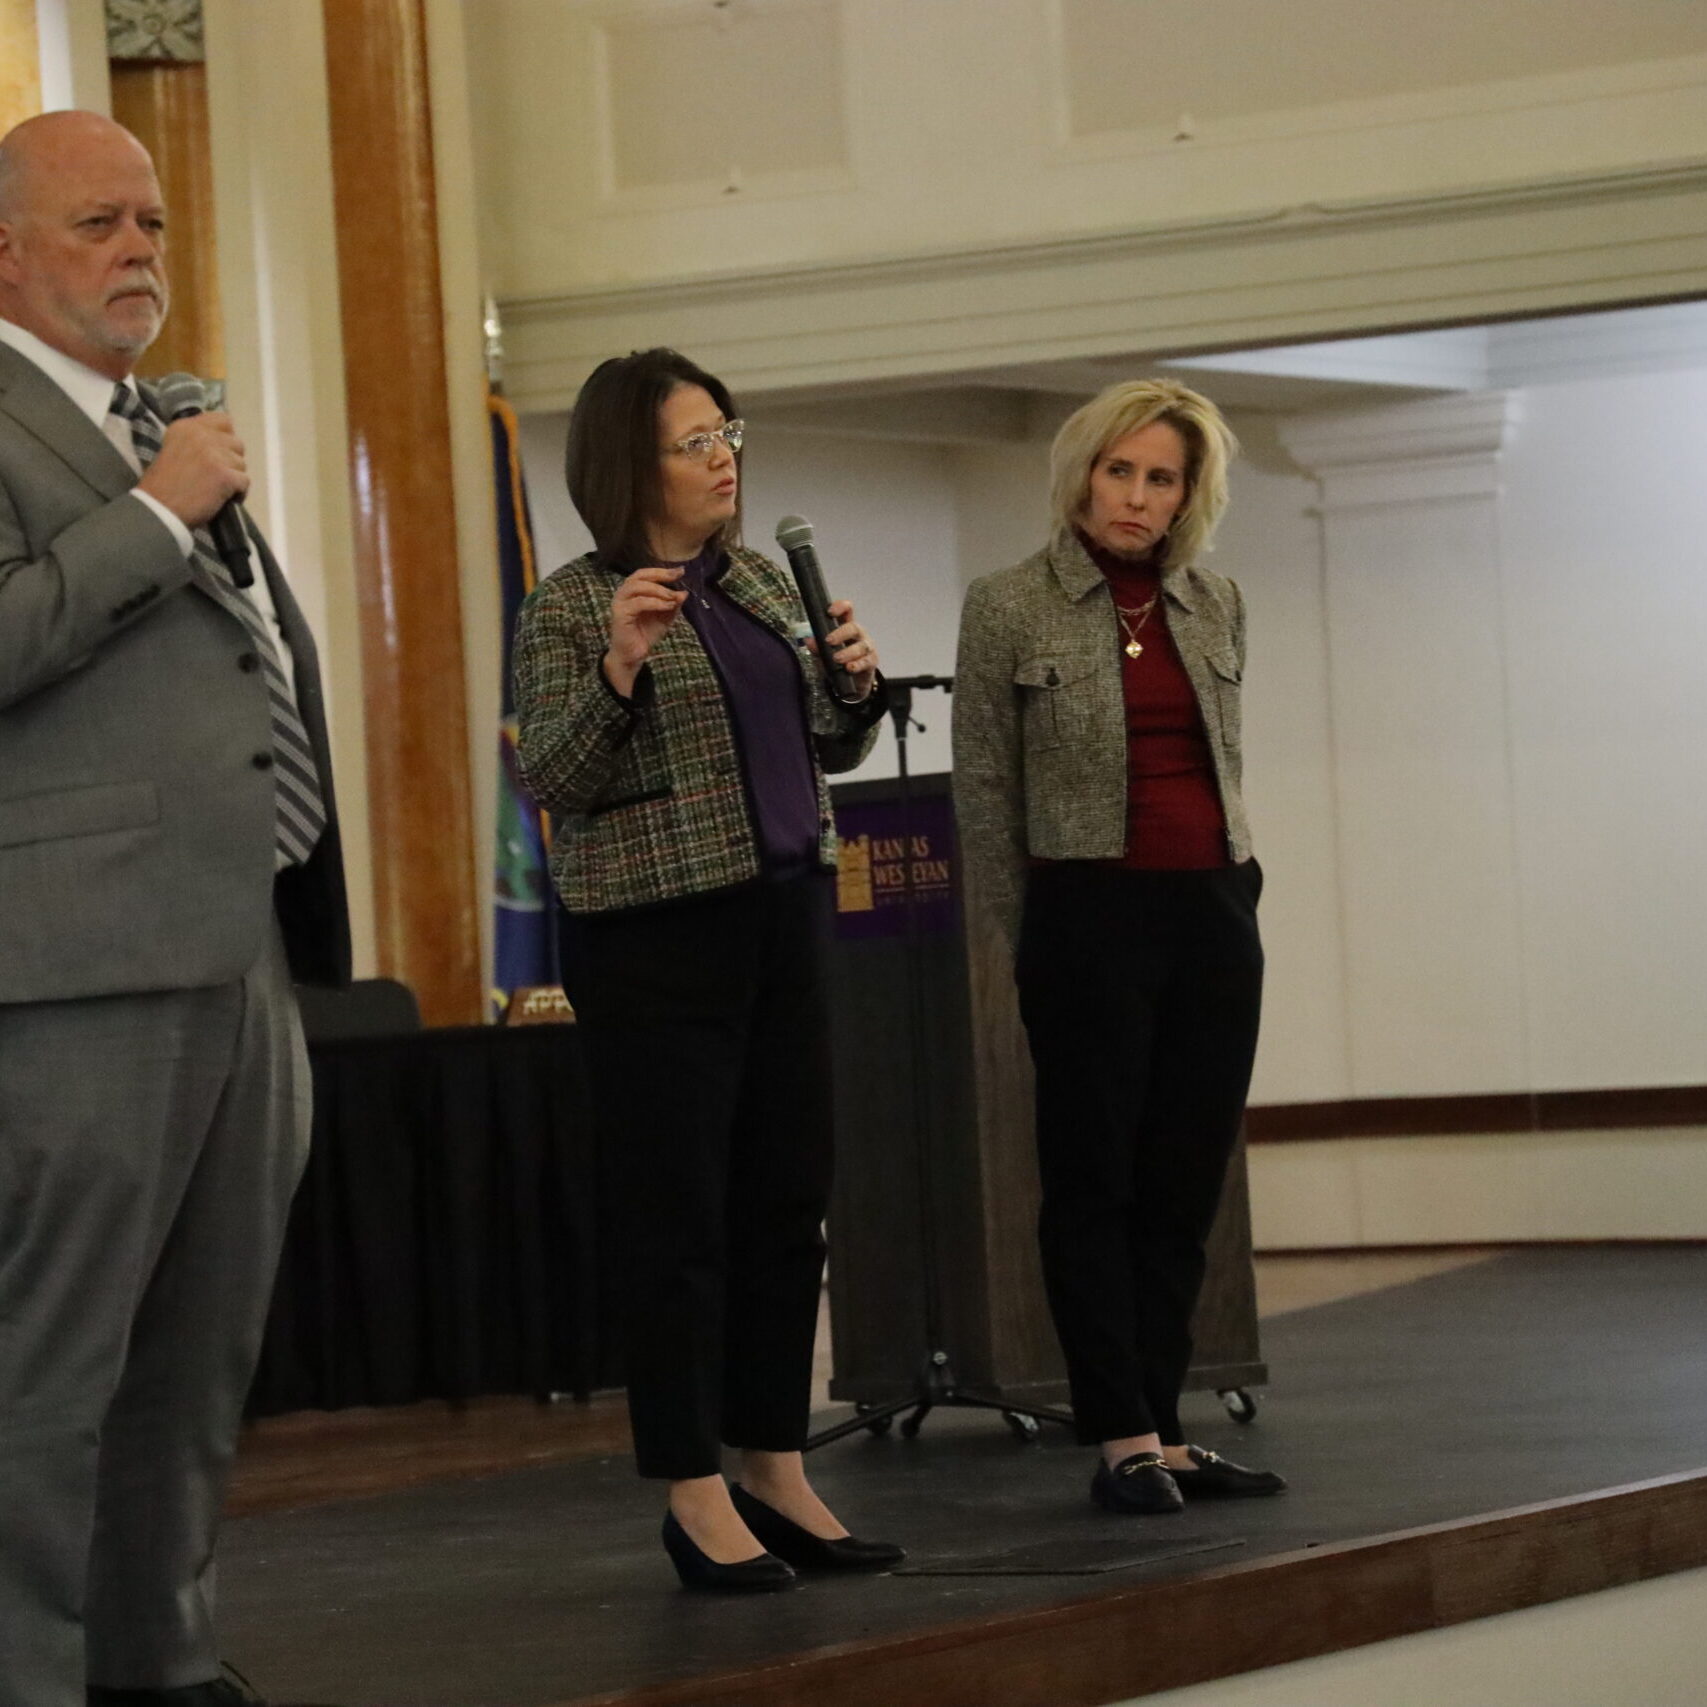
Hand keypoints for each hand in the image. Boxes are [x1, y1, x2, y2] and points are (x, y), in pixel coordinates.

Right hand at [135, 412, 248, 528]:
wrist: (159, 508)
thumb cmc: (164, 484)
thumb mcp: (174, 448)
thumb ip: (196, 441)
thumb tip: (222, 442)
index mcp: (186, 426)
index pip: (224, 421)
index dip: (226, 438)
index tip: (219, 452)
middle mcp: (201, 435)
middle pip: (237, 443)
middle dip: (231, 460)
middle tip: (215, 475)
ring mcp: (215, 454)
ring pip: (242, 464)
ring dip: (234, 478)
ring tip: (215, 488)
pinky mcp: (225, 475)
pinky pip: (245, 482)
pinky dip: (238, 493)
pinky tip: (223, 499)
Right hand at [604, 566, 687, 696]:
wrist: (634, 655)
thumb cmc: (646, 634)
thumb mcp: (665, 617)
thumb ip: (673, 605)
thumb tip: (684, 593)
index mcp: (633, 590)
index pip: (646, 574)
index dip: (662, 571)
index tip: (680, 571)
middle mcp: (624, 593)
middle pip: (640, 576)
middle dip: (661, 575)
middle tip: (677, 578)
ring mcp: (620, 602)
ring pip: (638, 587)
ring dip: (658, 590)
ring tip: (672, 597)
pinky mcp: (619, 614)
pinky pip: (638, 603)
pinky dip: (655, 603)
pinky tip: (667, 606)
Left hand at [820, 599, 878, 700]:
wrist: (851, 683)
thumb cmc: (837, 664)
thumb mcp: (824, 656)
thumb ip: (817, 648)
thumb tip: (808, 640)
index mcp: (846, 628)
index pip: (847, 611)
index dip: (840, 607)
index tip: (829, 611)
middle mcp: (859, 635)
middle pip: (854, 627)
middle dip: (841, 633)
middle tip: (829, 641)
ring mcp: (867, 647)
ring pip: (861, 646)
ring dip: (848, 652)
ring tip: (836, 658)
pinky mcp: (871, 661)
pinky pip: (867, 661)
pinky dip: (857, 665)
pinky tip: (849, 668)